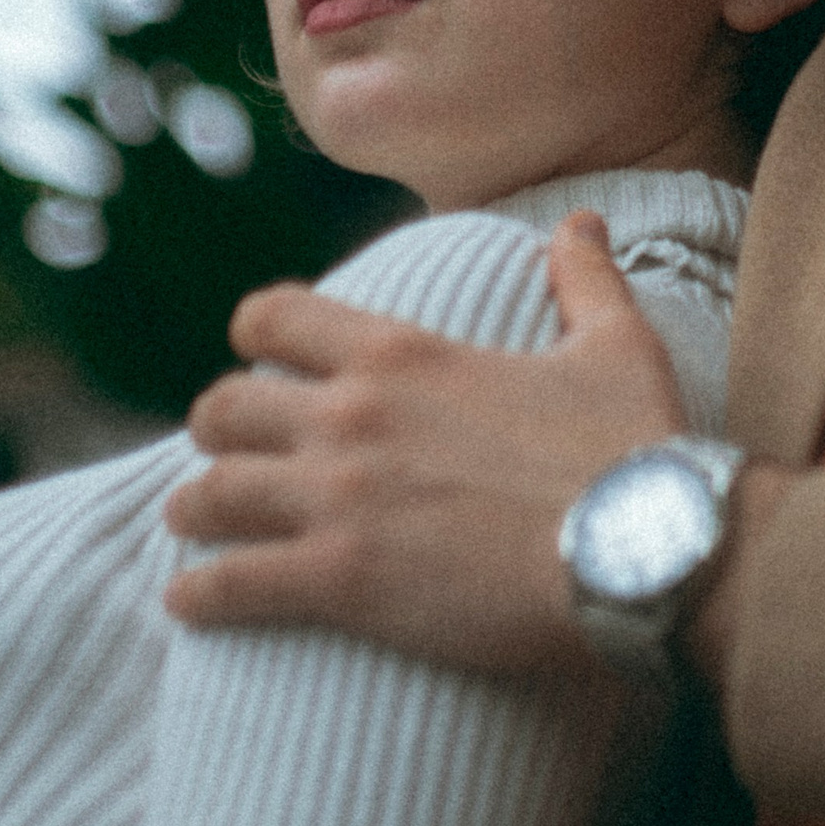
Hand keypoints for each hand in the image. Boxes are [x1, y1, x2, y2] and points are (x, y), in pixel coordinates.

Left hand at [163, 212, 686, 675]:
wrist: (638, 551)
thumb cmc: (632, 448)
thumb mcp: (616, 343)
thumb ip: (585, 277)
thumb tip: (584, 221)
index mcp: (401, 352)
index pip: (275, 316)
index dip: (255, 335)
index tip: (259, 357)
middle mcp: (350, 415)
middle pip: (222, 407)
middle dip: (217, 431)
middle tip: (228, 455)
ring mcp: (336, 498)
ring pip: (209, 494)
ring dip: (194, 511)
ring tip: (192, 527)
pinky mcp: (338, 579)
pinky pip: (228, 584)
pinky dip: (198, 595)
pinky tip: (186, 604)